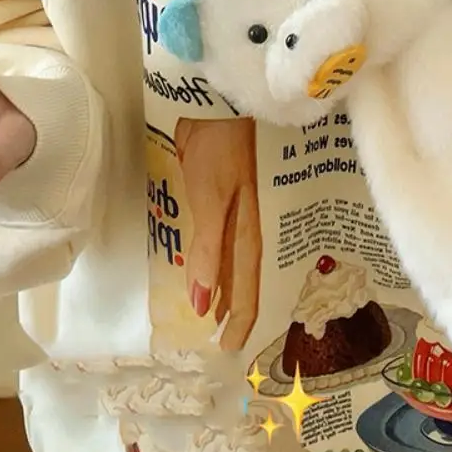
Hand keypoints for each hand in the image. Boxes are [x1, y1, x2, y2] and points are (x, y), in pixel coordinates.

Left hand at [174, 116, 261, 350]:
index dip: (239, 320)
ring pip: (230, 262)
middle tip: (218, 343)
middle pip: (241, 279)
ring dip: (221, 289)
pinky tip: (201, 270)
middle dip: (232, 311)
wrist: (219, 101)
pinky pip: (217, 241)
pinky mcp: (218, 197)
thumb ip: (208, 251)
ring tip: (210, 316)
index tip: (228, 350)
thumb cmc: (220, 149)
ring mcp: (234, 213)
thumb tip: (202, 305)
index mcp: (250, 231)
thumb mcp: (213, 200)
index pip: (247, 289)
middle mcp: (245, 227)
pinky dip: (211, 261)